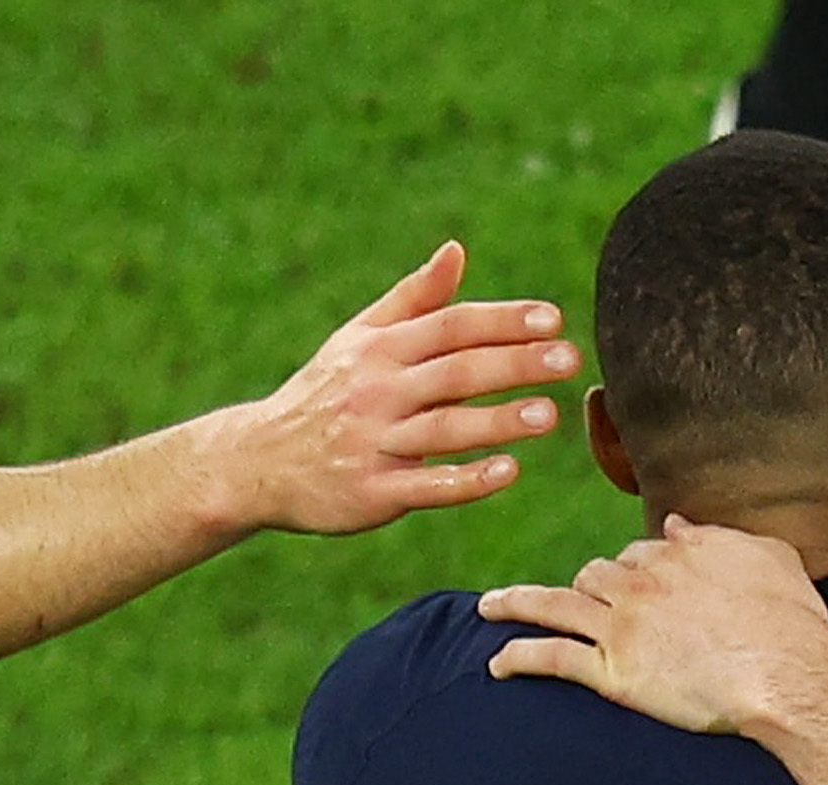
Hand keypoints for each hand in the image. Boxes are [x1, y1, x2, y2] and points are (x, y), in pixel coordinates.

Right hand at [229, 241, 583, 534]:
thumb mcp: (357, 339)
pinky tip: (508, 471)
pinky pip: (426, 485)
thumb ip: (413, 299)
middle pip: (455, 371)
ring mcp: (374, 442)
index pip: (451, 326)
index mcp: (380, 349)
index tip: (554, 318)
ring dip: (498, 420)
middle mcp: (377, 391)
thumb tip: (457, 250)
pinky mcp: (373, 491)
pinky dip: (467, 480)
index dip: (503, 320)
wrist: (257, 462)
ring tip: (549, 414)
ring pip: (444, 428)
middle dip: (514, 363)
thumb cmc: (323, 395)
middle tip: (570, 358)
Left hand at [478, 515, 827, 733]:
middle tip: (580, 603)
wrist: (787, 671)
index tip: (636, 583)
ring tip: (490, 607)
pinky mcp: (612, 672)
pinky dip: (520, 656)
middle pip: (595, 573)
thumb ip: (719, 536)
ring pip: (556, 604)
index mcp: (677, 553)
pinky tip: (497, 662)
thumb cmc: (790, 619)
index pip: (640, 551)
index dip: (636, 568)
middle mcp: (641, 582)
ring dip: (518, 602)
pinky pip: (552, 658)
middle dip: (585, 585)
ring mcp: (622, 627)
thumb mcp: (768, 556)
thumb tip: (681, 524)